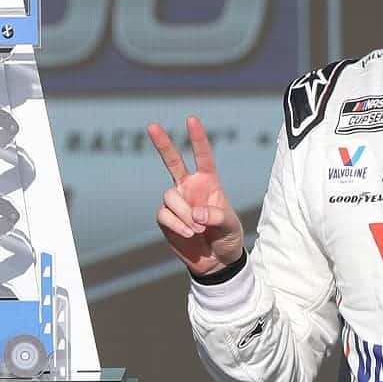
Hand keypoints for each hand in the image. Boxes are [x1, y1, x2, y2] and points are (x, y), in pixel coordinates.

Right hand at [147, 115, 244, 276]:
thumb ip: (215, 216)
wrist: (216, 262)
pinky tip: (188, 234)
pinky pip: (164, 214)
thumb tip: (194, 213)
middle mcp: (189, 187)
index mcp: (209, 182)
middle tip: (152, 125)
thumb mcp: (230, 225)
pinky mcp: (166, 218)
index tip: (191, 119)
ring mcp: (176, 202)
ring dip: (183, 213)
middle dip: (162, 143)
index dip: (198, 138)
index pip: (203, 156)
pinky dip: (176, 224)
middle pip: (172, 161)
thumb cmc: (227, 237)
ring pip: (169, 195)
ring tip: (197, 230)